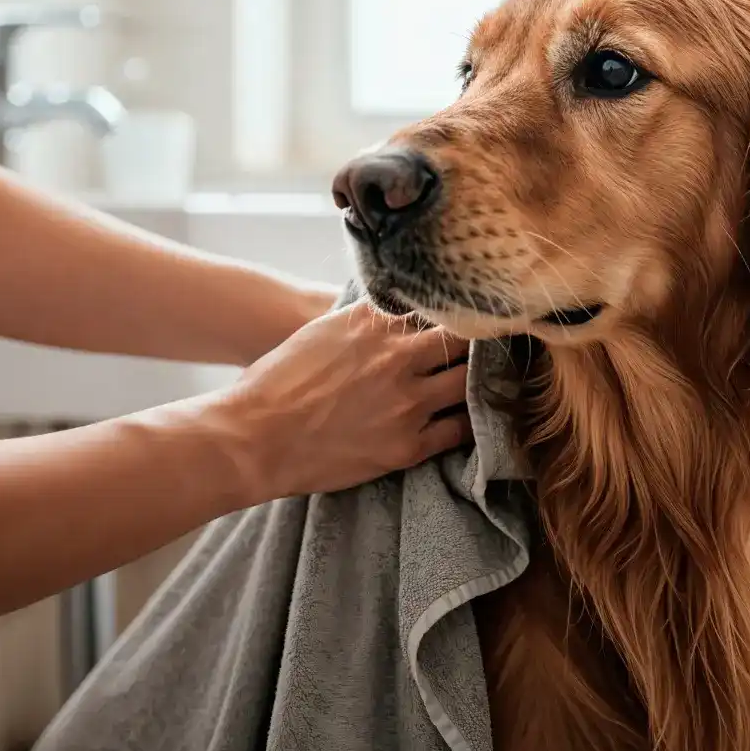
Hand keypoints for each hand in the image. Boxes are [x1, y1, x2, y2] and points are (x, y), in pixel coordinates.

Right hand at [204, 300, 471, 502]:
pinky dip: (470, 421)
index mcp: (373, 323)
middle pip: (464, 338)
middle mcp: (397, 357)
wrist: (254, 438)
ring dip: (479, 380)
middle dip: (479, 340)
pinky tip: (474, 416)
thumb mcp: (322, 331)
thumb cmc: (277, 382)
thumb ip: (364, 318)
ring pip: (468, 383)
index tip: (473, 308)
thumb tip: (393, 308)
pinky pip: (459, 431)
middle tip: (495, 343)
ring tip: (491, 379)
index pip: (437, 304)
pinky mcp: (406, 446)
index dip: (458, 307)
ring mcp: (406, 403)